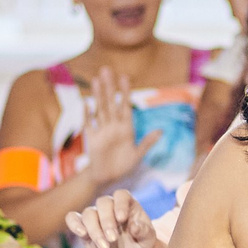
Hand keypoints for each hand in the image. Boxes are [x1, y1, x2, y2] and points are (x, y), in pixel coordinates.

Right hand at [68, 191, 160, 247]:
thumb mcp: (148, 242)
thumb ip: (145, 232)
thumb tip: (135, 226)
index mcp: (128, 206)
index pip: (121, 195)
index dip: (120, 204)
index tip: (121, 219)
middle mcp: (111, 208)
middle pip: (103, 203)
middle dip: (106, 221)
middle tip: (113, 239)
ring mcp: (96, 217)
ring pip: (88, 213)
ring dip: (94, 229)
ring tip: (104, 247)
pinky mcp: (84, 228)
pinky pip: (73, 218)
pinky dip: (74, 224)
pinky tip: (81, 233)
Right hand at [81, 68, 158, 192]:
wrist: (107, 178)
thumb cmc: (123, 166)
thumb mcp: (137, 155)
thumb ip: (147, 143)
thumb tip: (161, 131)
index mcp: (126, 128)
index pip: (125, 106)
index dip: (125, 92)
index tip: (124, 77)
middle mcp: (114, 126)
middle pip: (111, 103)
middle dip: (109, 87)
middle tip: (106, 69)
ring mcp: (102, 130)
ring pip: (100, 109)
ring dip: (98, 95)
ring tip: (96, 80)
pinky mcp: (92, 138)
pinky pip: (89, 124)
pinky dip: (87, 114)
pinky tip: (86, 102)